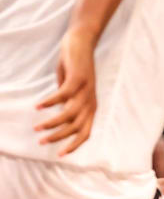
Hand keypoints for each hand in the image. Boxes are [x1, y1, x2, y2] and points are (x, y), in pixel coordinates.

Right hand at [34, 29, 97, 156]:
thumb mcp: (71, 88)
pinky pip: (63, 96)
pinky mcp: (77, 80)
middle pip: (76, 128)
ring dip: (52, 123)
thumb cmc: (75, 66)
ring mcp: (85, 91)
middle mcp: (90, 102)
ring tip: (37, 127)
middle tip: (41, 142)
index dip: (74, 145)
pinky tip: (37, 106)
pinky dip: (50, 102)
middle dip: (58, 137)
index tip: (60, 155)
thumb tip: (58, 112)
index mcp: (90, 107)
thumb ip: (67, 101)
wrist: (82, 43)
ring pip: (69, 114)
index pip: (85, 133)